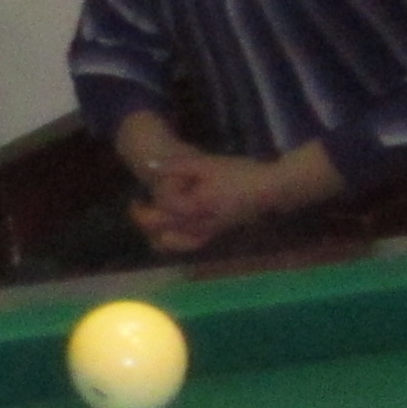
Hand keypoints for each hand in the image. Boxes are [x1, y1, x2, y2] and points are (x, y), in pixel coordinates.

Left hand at [129, 139, 338, 256]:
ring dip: (156, 234)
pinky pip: (188, 244)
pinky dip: (175, 241)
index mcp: (192, 206)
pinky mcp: (215, 234)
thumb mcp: (206, 163)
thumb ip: (176, 166)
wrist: (270, 190)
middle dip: (143, 218)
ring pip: (171, 244)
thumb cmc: (239, 173)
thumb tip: (150, 166)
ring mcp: (206, 233)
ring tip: (150, 219)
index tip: (138, 192)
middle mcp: (196, 225)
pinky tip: (173, 228)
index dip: (146, 200)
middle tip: (136, 204)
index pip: (159, 208)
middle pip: (159, 230)